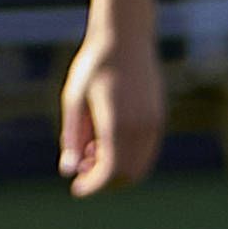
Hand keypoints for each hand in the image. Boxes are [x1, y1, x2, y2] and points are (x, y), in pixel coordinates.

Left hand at [65, 23, 165, 196]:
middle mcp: (142, 127)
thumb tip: (68, 171)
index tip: (76, 189)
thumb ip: (72, 137)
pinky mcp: (158, 117)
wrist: (125, 39)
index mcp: (118, 124)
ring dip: (115, 167)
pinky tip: (103, 139)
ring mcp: (155, 122)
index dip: (94, 186)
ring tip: (89, 149)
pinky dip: (126, 155)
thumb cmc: (93, 68)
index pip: (112, 172)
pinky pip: (146, 150)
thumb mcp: (73, 102)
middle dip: (104, 179)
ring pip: (140, 164)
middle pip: (129, 174)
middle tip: (80, 168)